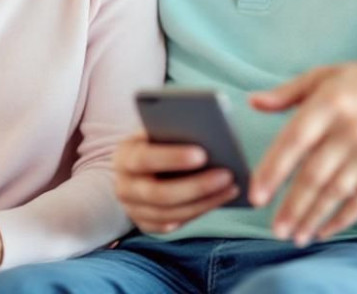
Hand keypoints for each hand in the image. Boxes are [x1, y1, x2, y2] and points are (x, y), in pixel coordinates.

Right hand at [113, 132, 240, 232]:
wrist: (137, 167)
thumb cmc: (154, 142)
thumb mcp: (155, 132)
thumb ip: (172, 133)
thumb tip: (205, 136)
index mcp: (124, 156)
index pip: (145, 159)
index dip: (172, 158)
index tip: (203, 154)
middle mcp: (124, 187)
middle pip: (160, 194)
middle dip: (196, 186)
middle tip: (227, 175)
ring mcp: (133, 210)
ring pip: (171, 213)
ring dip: (205, 202)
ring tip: (232, 187)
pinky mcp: (146, 225)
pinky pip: (175, 224)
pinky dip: (199, 212)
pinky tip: (221, 199)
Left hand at [248, 48, 356, 246]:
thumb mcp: (323, 76)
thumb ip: (285, 93)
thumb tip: (254, 102)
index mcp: (328, 104)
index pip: (293, 142)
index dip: (272, 171)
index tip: (256, 194)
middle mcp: (350, 130)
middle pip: (313, 175)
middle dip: (291, 207)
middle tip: (275, 228)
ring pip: (335, 193)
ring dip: (312, 218)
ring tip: (295, 235)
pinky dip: (341, 219)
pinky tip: (325, 229)